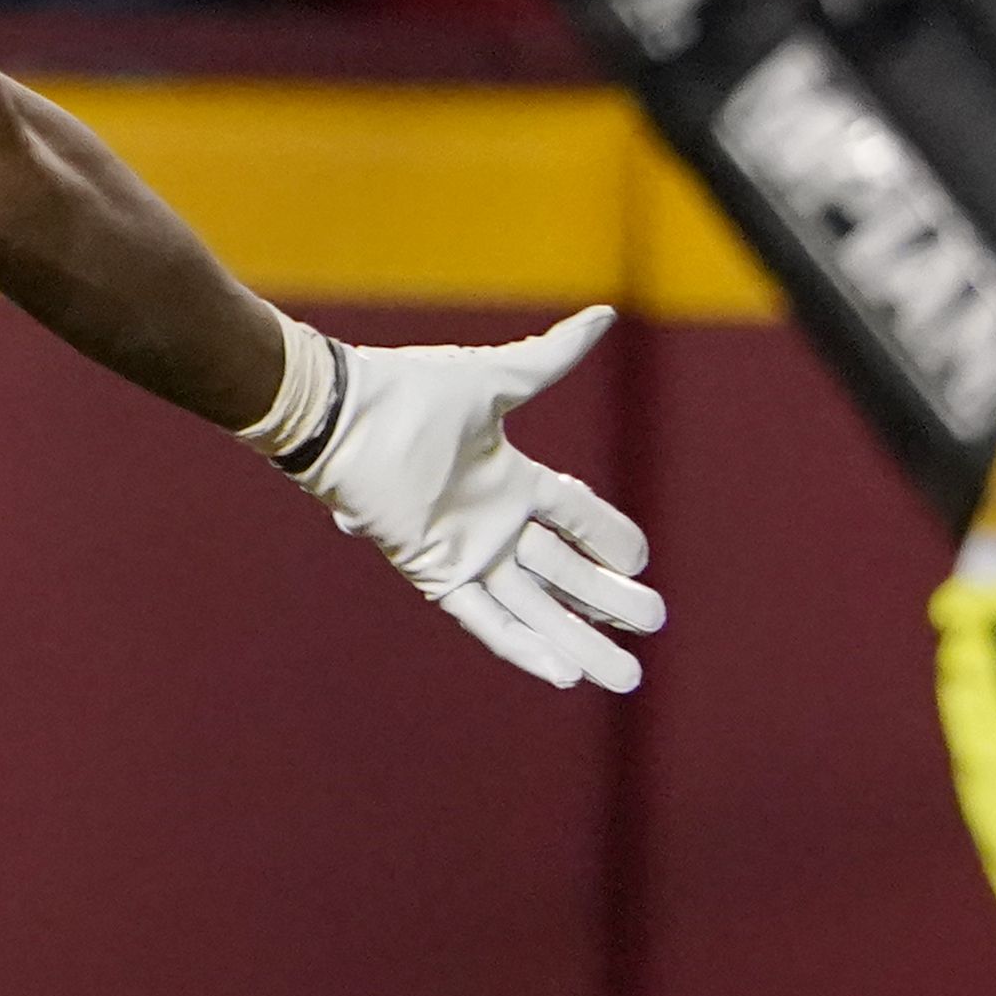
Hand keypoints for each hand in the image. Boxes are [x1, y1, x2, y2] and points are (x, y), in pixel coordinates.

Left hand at [275, 307, 665, 691]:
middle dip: (609, 602)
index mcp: (509, 477)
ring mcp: (464, 548)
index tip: (642, 561)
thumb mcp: (493, 380)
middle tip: (654, 626)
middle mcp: (491, 520)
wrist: (341, 414)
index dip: (609, 537)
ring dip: (579, 640)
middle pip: (565, 571)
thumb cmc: (408, 391)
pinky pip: (483, 617)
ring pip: (534, 605)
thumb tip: (605, 317)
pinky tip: (563, 674)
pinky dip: (521, 645)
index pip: (575, 515)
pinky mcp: (434, 570)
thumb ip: (550, 357)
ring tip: (626, 678)